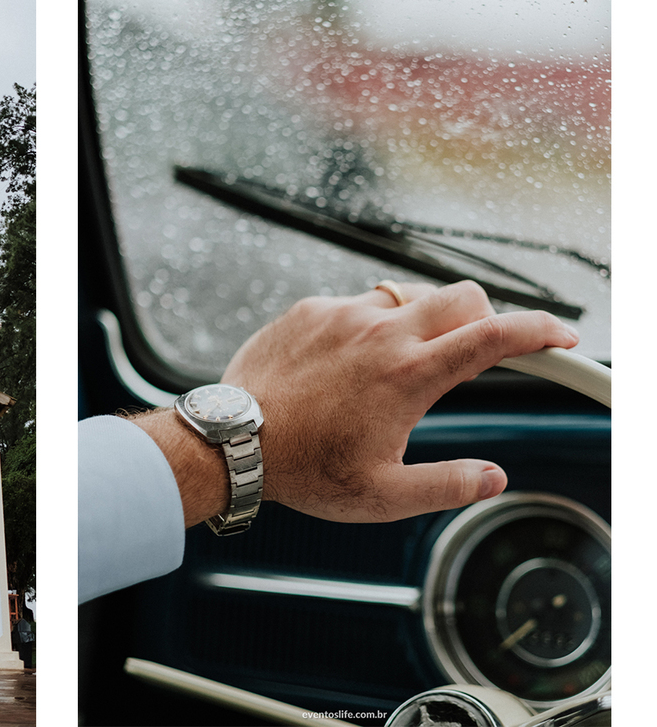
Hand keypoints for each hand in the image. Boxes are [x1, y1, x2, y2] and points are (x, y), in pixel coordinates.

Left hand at [222, 280, 578, 521]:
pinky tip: (344, 366)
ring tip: (396, 370)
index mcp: (409, 375)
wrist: (232, 442)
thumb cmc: (304, 471)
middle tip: (473, 355)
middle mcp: (380, 332)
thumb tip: (494, 478)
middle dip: (484, 318)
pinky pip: (355, 304)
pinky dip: (366, 326)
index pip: (496, 336)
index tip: (562, 337)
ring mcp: (341, 313)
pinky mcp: (308, 309)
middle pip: (462, 297)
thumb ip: (447, 485)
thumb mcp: (383, 496)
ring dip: (420, 323)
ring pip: (406, 297)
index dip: (540, 330)